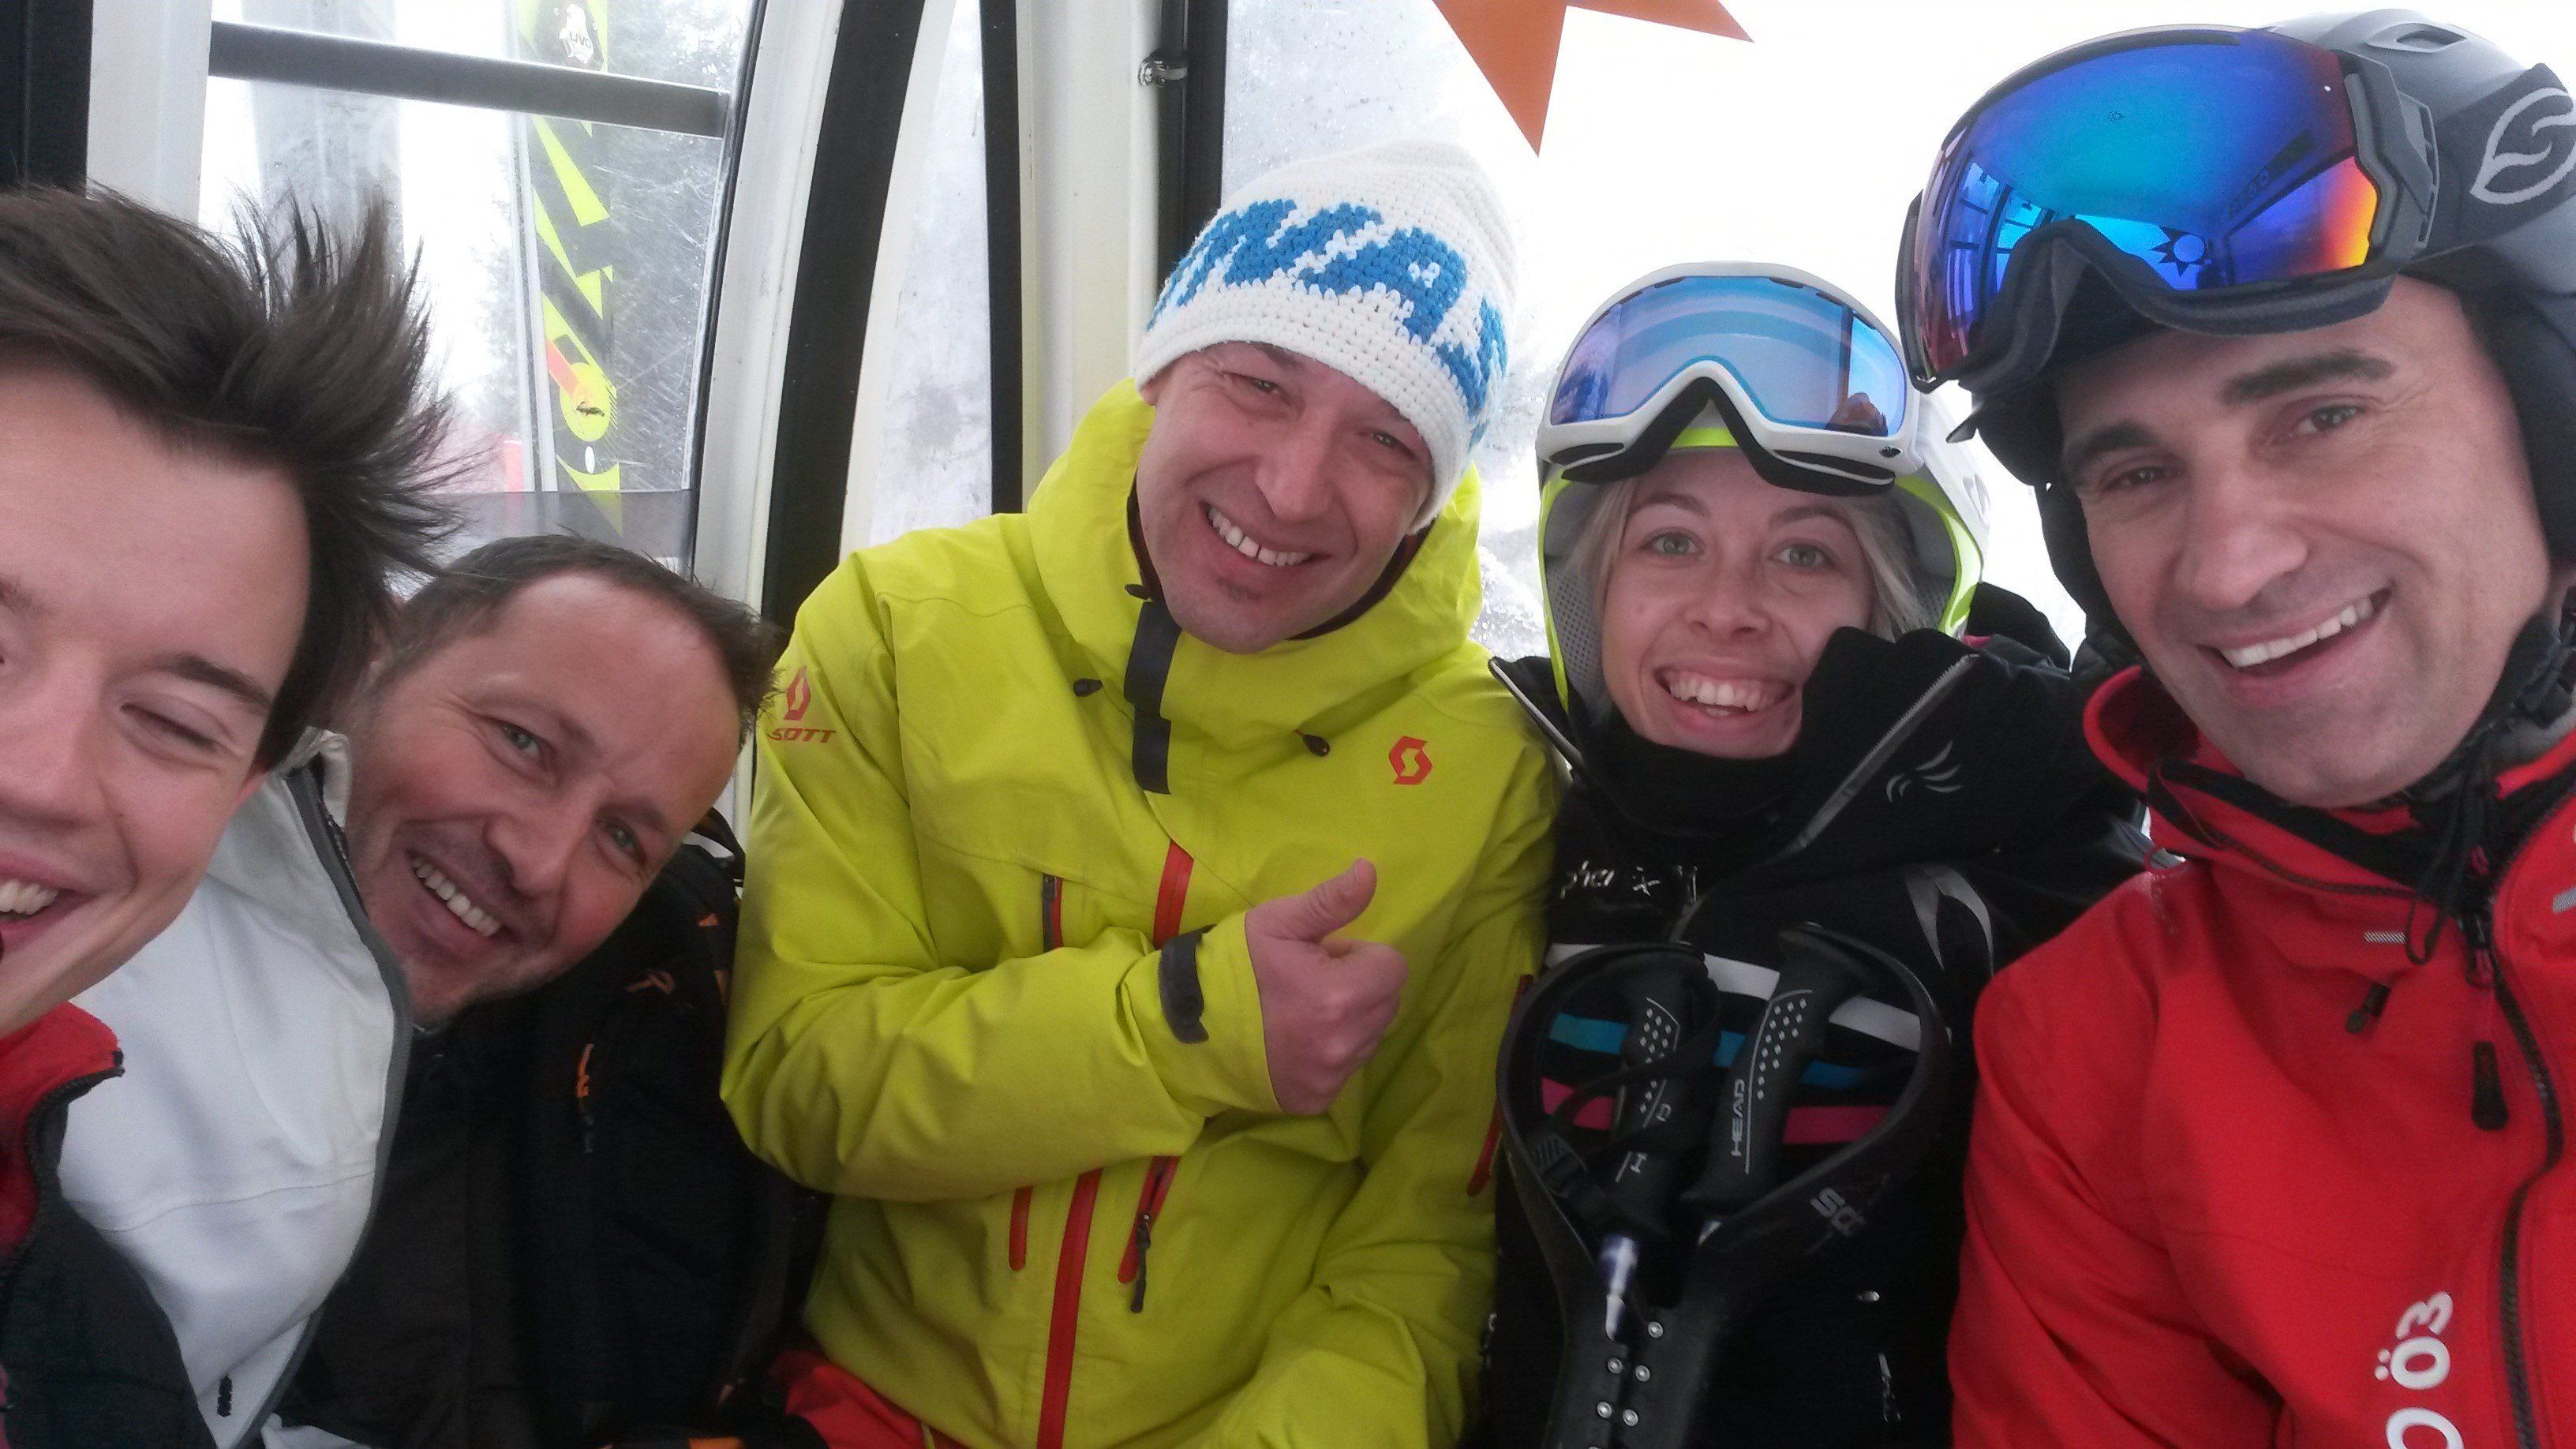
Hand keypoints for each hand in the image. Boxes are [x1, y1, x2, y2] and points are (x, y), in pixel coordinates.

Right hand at [1244, 860, 1407, 1113]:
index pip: (1393, 967)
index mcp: (1340, 994)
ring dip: (1351, 1020)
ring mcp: (1331, 1076)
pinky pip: (1348, 1068)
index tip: (1322, 957)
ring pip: (1371, 1037)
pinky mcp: (1317, 1098)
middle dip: (1360, 986)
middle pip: (1387, 1003)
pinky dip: (1332, 1052)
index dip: (1359, 956)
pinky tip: (1297, 1040)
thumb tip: (1370, 870)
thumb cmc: (1234, 965)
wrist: (1183, 1027)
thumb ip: (1331, 901)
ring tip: (1303, 1010)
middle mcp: (1343, 1043)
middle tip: (1312, 981)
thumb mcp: (1278, 921)